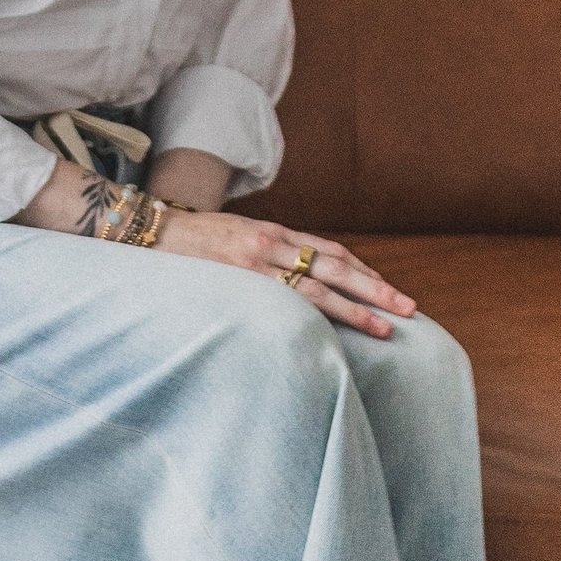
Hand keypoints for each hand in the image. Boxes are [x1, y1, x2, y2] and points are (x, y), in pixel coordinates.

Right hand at [165, 210, 416, 337]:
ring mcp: (259, 261)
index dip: (363, 271)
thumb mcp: (236, 239)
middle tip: (409, 310)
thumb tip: (293, 278)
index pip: (331, 251)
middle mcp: (273, 243)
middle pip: (338, 266)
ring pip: (321, 287)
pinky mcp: (243, 278)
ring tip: (387, 328)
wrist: (150, 232)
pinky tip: (338, 329)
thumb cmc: (192, 242)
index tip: (387, 290)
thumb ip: (266, 254)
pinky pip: (289, 298)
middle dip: (377, 289)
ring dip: (358, 308)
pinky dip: (318, 314)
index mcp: (275, 232)